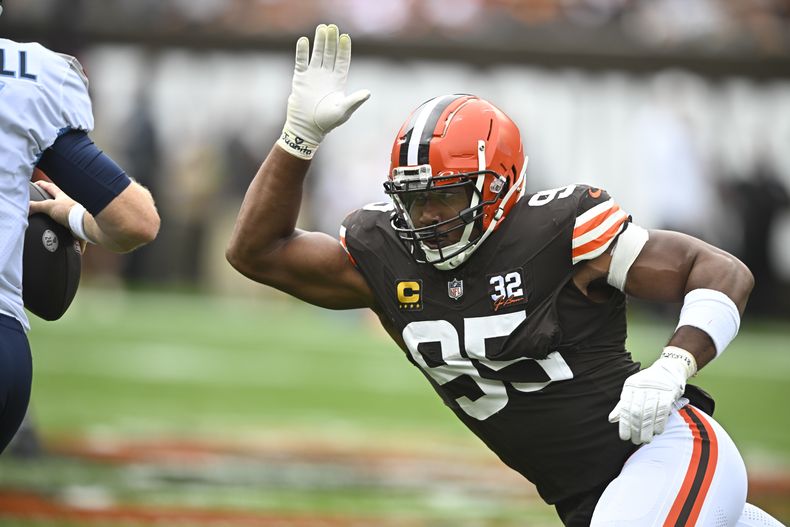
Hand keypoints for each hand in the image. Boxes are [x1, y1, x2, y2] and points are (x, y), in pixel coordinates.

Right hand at [28, 180, 76, 227]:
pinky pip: (60, 220)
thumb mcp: (49, 206)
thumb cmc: (69, 211)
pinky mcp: (70, 221)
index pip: (50, 186)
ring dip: (50, 211)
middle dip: (46, 198)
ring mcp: (68, 212)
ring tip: (43, 214)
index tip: (36, 183)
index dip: (42, 184)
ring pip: (57, 209)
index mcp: (61, 195)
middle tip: (39, 198)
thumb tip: (27, 206)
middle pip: (55, 198)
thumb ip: (37, 205)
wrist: (81, 224)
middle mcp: (66, 203)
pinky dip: (55, 222)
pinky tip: (52, 225)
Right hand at [277, 24, 369, 159]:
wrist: (307, 128)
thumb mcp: (343, 111)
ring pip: (317, 54)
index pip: (342, 61)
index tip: (345, 37)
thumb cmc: (327, 122)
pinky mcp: (300, 79)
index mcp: (338, 82)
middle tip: (332, 27)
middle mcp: (326, 76)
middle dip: (331, 41)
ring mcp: (313, 76)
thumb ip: (354, 100)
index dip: (344, 49)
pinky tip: (303, 41)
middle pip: (330, 54)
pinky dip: (302, 52)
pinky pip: (301, 62)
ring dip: (319, 42)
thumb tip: (368, 93)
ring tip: (321, 28)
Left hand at [608, 348, 695, 444]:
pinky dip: (660, 423)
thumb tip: (612, 419)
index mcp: (630, 387)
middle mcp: (641, 387)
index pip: (625, 407)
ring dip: (647, 429)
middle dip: (636, 429)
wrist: (669, 369)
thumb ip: (623, 405)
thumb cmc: (647, 384)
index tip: (624, 437)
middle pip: (637, 412)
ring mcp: (655, 390)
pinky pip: (663, 410)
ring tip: (646, 440)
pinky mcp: (668, 393)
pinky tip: (657, 432)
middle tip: (636, 441)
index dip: (624, 423)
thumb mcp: (632, 391)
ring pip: (649, 413)